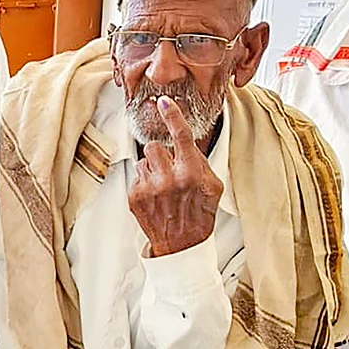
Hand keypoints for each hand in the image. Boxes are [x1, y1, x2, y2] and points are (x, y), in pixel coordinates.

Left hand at [128, 95, 223, 256]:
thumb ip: (201, 163)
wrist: (181, 245)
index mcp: (190, 174)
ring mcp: (149, 188)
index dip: (172, 116)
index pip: (180, 136)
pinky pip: (137, 174)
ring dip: (152, 168)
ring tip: (162, 187)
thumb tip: (187, 143)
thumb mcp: (213, 187)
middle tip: (169, 170)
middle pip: (154, 146)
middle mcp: (168, 179)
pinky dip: (145, 182)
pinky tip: (155, 196)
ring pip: (144, 160)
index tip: (163, 102)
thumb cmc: (199, 216)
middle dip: (161, 155)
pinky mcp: (135, 196)